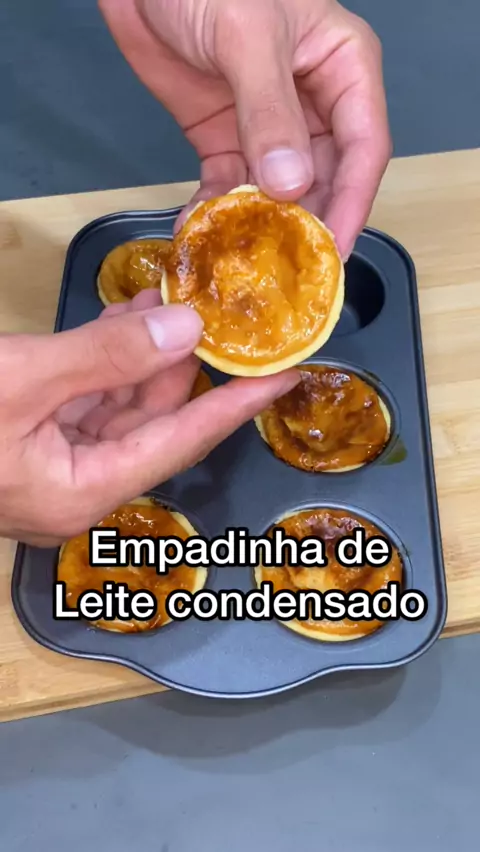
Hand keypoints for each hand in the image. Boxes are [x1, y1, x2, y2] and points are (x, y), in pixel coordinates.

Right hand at [0, 290, 297, 545]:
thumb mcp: (24, 377)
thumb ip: (108, 355)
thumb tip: (186, 329)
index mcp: (83, 493)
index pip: (182, 444)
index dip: (236, 406)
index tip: (285, 376)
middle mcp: (77, 491)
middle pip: (153, 426)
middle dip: (181, 363)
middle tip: (211, 312)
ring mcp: (55, 472)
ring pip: (119, 412)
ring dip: (140, 357)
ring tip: (163, 303)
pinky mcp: (34, 449)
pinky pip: (85, 408)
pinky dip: (103, 367)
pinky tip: (120, 325)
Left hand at [99, 0, 390, 258]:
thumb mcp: (247, 36)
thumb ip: (270, 111)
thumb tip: (291, 184)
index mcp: (343, 70)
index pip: (364, 148)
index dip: (353, 203)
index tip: (335, 250)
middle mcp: (313, 105)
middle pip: (324, 180)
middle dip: (307, 225)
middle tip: (291, 271)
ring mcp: (268, 126)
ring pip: (277, 191)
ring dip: (262, 226)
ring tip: (245, 263)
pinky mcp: (225, 137)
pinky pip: (231, 185)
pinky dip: (219, 212)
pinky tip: (204, 234)